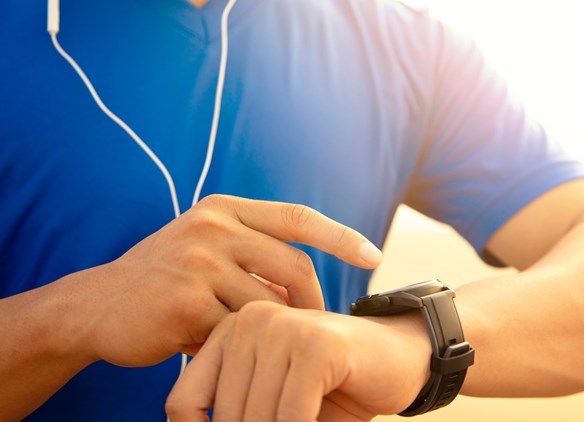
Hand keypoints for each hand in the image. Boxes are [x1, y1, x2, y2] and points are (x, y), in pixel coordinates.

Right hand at [69, 195, 381, 366]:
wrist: (96, 306)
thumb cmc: (164, 279)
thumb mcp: (207, 248)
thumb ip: (253, 255)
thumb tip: (306, 286)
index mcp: (225, 208)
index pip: (299, 217)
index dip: (342, 237)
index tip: (375, 255)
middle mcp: (213, 226)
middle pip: (295, 267)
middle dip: (314, 302)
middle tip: (316, 327)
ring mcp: (199, 262)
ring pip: (269, 306)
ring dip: (273, 331)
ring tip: (263, 343)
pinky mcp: (186, 302)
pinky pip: (237, 332)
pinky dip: (240, 346)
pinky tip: (222, 349)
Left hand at [165, 301, 431, 420]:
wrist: (400, 359)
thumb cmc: (332, 387)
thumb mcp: (269, 403)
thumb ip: (235, 412)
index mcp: (229, 332)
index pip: (182, 403)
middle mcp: (250, 321)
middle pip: (223, 416)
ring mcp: (284, 327)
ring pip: (256, 419)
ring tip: (309, 421)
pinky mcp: (316, 345)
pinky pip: (292, 416)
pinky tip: (322, 421)